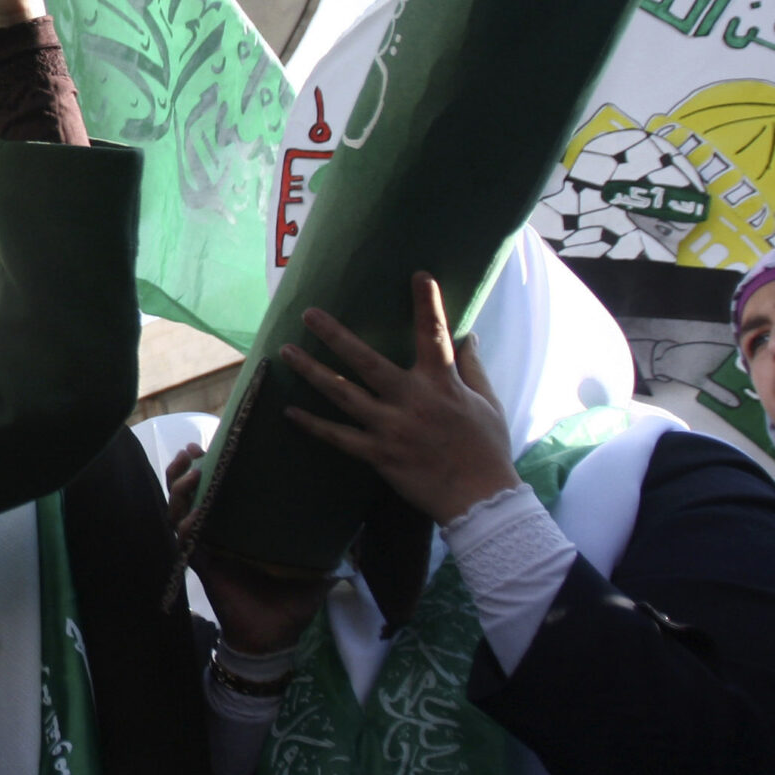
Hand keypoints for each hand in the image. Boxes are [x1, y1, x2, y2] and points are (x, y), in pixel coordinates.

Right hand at [166, 447, 332, 653]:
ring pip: (178, 509)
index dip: (211, 463)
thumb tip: (365, 523)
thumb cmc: (292, 601)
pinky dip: (185, 526)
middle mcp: (219, 530)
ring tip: (191, 471)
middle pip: (189, 491)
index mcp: (242, 526)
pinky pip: (183, 541)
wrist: (275, 638)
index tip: (213, 440)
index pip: (220, 486)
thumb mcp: (318, 565)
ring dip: (180, 489)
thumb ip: (336, 544)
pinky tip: (194, 515)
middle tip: (193, 448)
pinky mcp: (200, 565)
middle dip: (186, 467)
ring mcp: (206, 546)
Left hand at [283, 272, 518, 526]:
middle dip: (336, 335)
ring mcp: (391, 428)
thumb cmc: (487, 450)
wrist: (481, 500)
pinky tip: (289, 412)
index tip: (418, 274)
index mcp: (442, 384)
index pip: (435, 335)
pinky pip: (339, 438)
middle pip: (366, 361)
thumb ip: (473, 367)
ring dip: (313, 372)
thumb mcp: (488, 403)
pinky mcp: (379, 454)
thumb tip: (468, 335)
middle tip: (309, 313)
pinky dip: (313, 425)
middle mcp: (412, 400)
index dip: (427, 304)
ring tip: (286, 352)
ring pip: (343, 394)